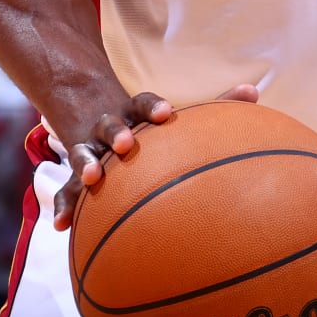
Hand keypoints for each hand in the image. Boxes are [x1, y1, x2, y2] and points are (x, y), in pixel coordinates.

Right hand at [50, 84, 258, 230]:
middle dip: (116, 132)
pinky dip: (65, 206)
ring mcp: (90, 149)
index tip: (167, 113)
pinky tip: (62, 225)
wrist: (93, 114)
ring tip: (92, 177)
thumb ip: (213, 105)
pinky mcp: (77, 175)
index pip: (143, 103)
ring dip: (86, 163)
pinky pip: (68, 190)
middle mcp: (110, 127)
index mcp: (135, 112)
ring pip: (82, 153)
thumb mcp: (171, 114)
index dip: (154, 107)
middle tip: (125, 143)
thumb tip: (253, 91)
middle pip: (110, 125)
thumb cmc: (148, 125)